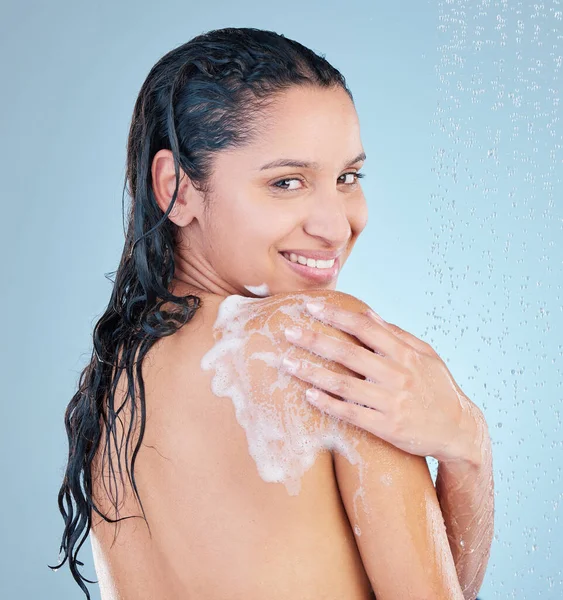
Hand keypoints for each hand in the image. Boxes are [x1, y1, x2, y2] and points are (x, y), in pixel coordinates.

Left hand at [281, 301, 481, 462]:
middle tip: (287, 330)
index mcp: (405, 354)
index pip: (365, 327)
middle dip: (314, 340)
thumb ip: (396, 335)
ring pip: (343, 384)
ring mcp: (391, 403)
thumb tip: (367, 313)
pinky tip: (308, 394)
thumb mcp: (425, 355)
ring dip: (312, 372)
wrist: (458, 430)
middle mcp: (397, 375)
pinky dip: (328, 403)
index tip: (311, 307)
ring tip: (286, 363)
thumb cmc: (438, 387)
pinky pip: (351, 413)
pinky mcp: (386, 428)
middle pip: (348, 353)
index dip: (336, 315)